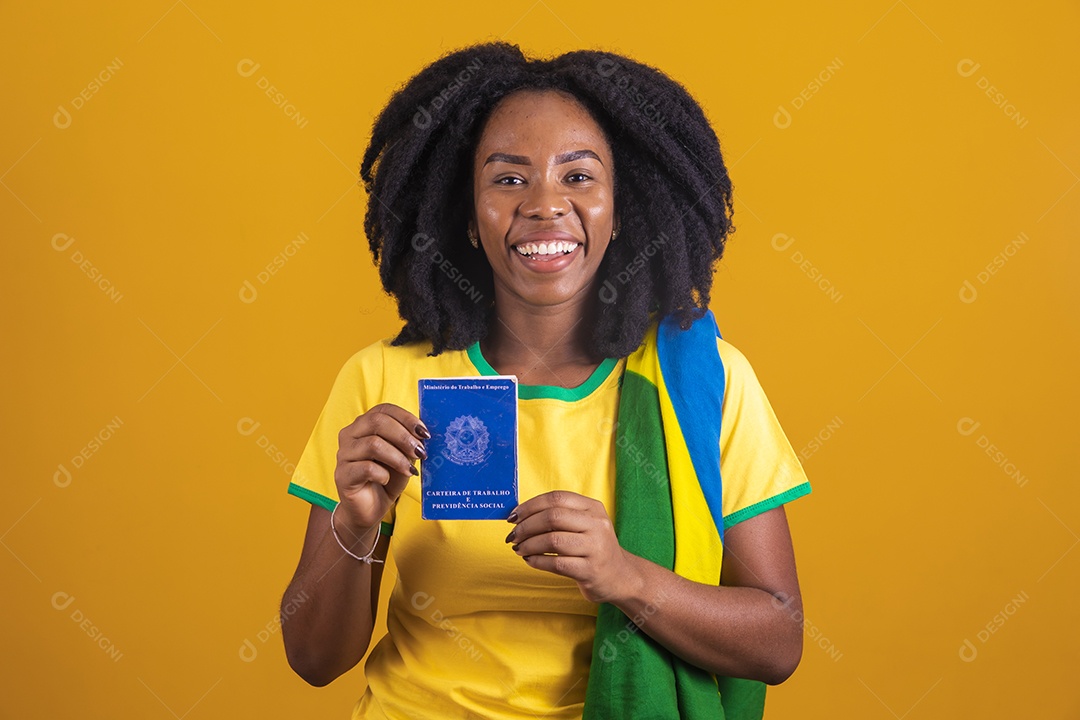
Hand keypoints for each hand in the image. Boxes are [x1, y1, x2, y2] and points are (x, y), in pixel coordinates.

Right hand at [334, 403, 427, 535]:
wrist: (370, 508)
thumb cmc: (387, 478)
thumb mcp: (403, 456)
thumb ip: (410, 443)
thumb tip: (423, 434)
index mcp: (364, 424)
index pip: (384, 409)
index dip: (406, 418)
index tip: (424, 433)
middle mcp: (350, 435)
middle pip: (376, 422)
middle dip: (403, 436)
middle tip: (420, 452)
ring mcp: (343, 454)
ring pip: (373, 444)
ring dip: (397, 457)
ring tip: (409, 470)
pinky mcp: (342, 475)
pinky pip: (365, 468)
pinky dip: (383, 473)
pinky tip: (387, 479)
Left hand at [506, 490, 639, 603]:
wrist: (621, 577)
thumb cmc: (593, 547)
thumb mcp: (585, 524)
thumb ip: (560, 515)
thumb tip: (519, 514)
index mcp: (593, 508)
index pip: (557, 498)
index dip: (530, 505)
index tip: (514, 516)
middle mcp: (597, 525)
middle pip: (553, 517)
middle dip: (526, 526)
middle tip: (513, 535)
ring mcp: (595, 548)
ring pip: (553, 540)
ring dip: (529, 544)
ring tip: (519, 549)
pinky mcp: (590, 570)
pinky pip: (556, 564)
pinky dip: (537, 561)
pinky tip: (530, 560)